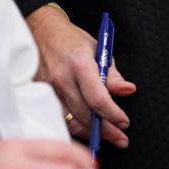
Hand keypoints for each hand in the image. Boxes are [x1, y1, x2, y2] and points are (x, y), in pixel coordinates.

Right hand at [26, 5, 134, 148]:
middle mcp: (62, 79)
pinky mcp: (40, 96)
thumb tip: (127, 90)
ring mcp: (48, 89)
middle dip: (106, 131)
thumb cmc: (71, 39)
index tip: (124, 122)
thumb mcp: (98, 48)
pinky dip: (75, 127)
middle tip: (121, 137)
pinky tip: (87, 129)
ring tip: (107, 136)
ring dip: (91, 133)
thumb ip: (112, 74)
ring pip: (72, 122)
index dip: (113, 115)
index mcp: (79, 64)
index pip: (98, 99)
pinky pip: (60, 119)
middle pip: (85, 115)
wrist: (42, 31)